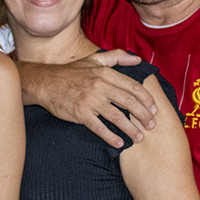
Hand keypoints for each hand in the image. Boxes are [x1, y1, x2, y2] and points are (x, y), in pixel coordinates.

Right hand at [27, 49, 155, 147]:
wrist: (46, 83)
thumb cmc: (71, 72)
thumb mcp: (93, 59)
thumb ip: (116, 56)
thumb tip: (137, 59)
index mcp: (105, 73)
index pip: (132, 86)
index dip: (146, 99)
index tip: (154, 109)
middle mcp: (99, 86)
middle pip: (129, 102)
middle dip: (143, 115)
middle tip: (152, 125)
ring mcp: (90, 100)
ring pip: (116, 117)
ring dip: (130, 129)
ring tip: (139, 137)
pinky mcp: (80, 113)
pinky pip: (99, 127)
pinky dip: (110, 136)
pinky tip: (119, 142)